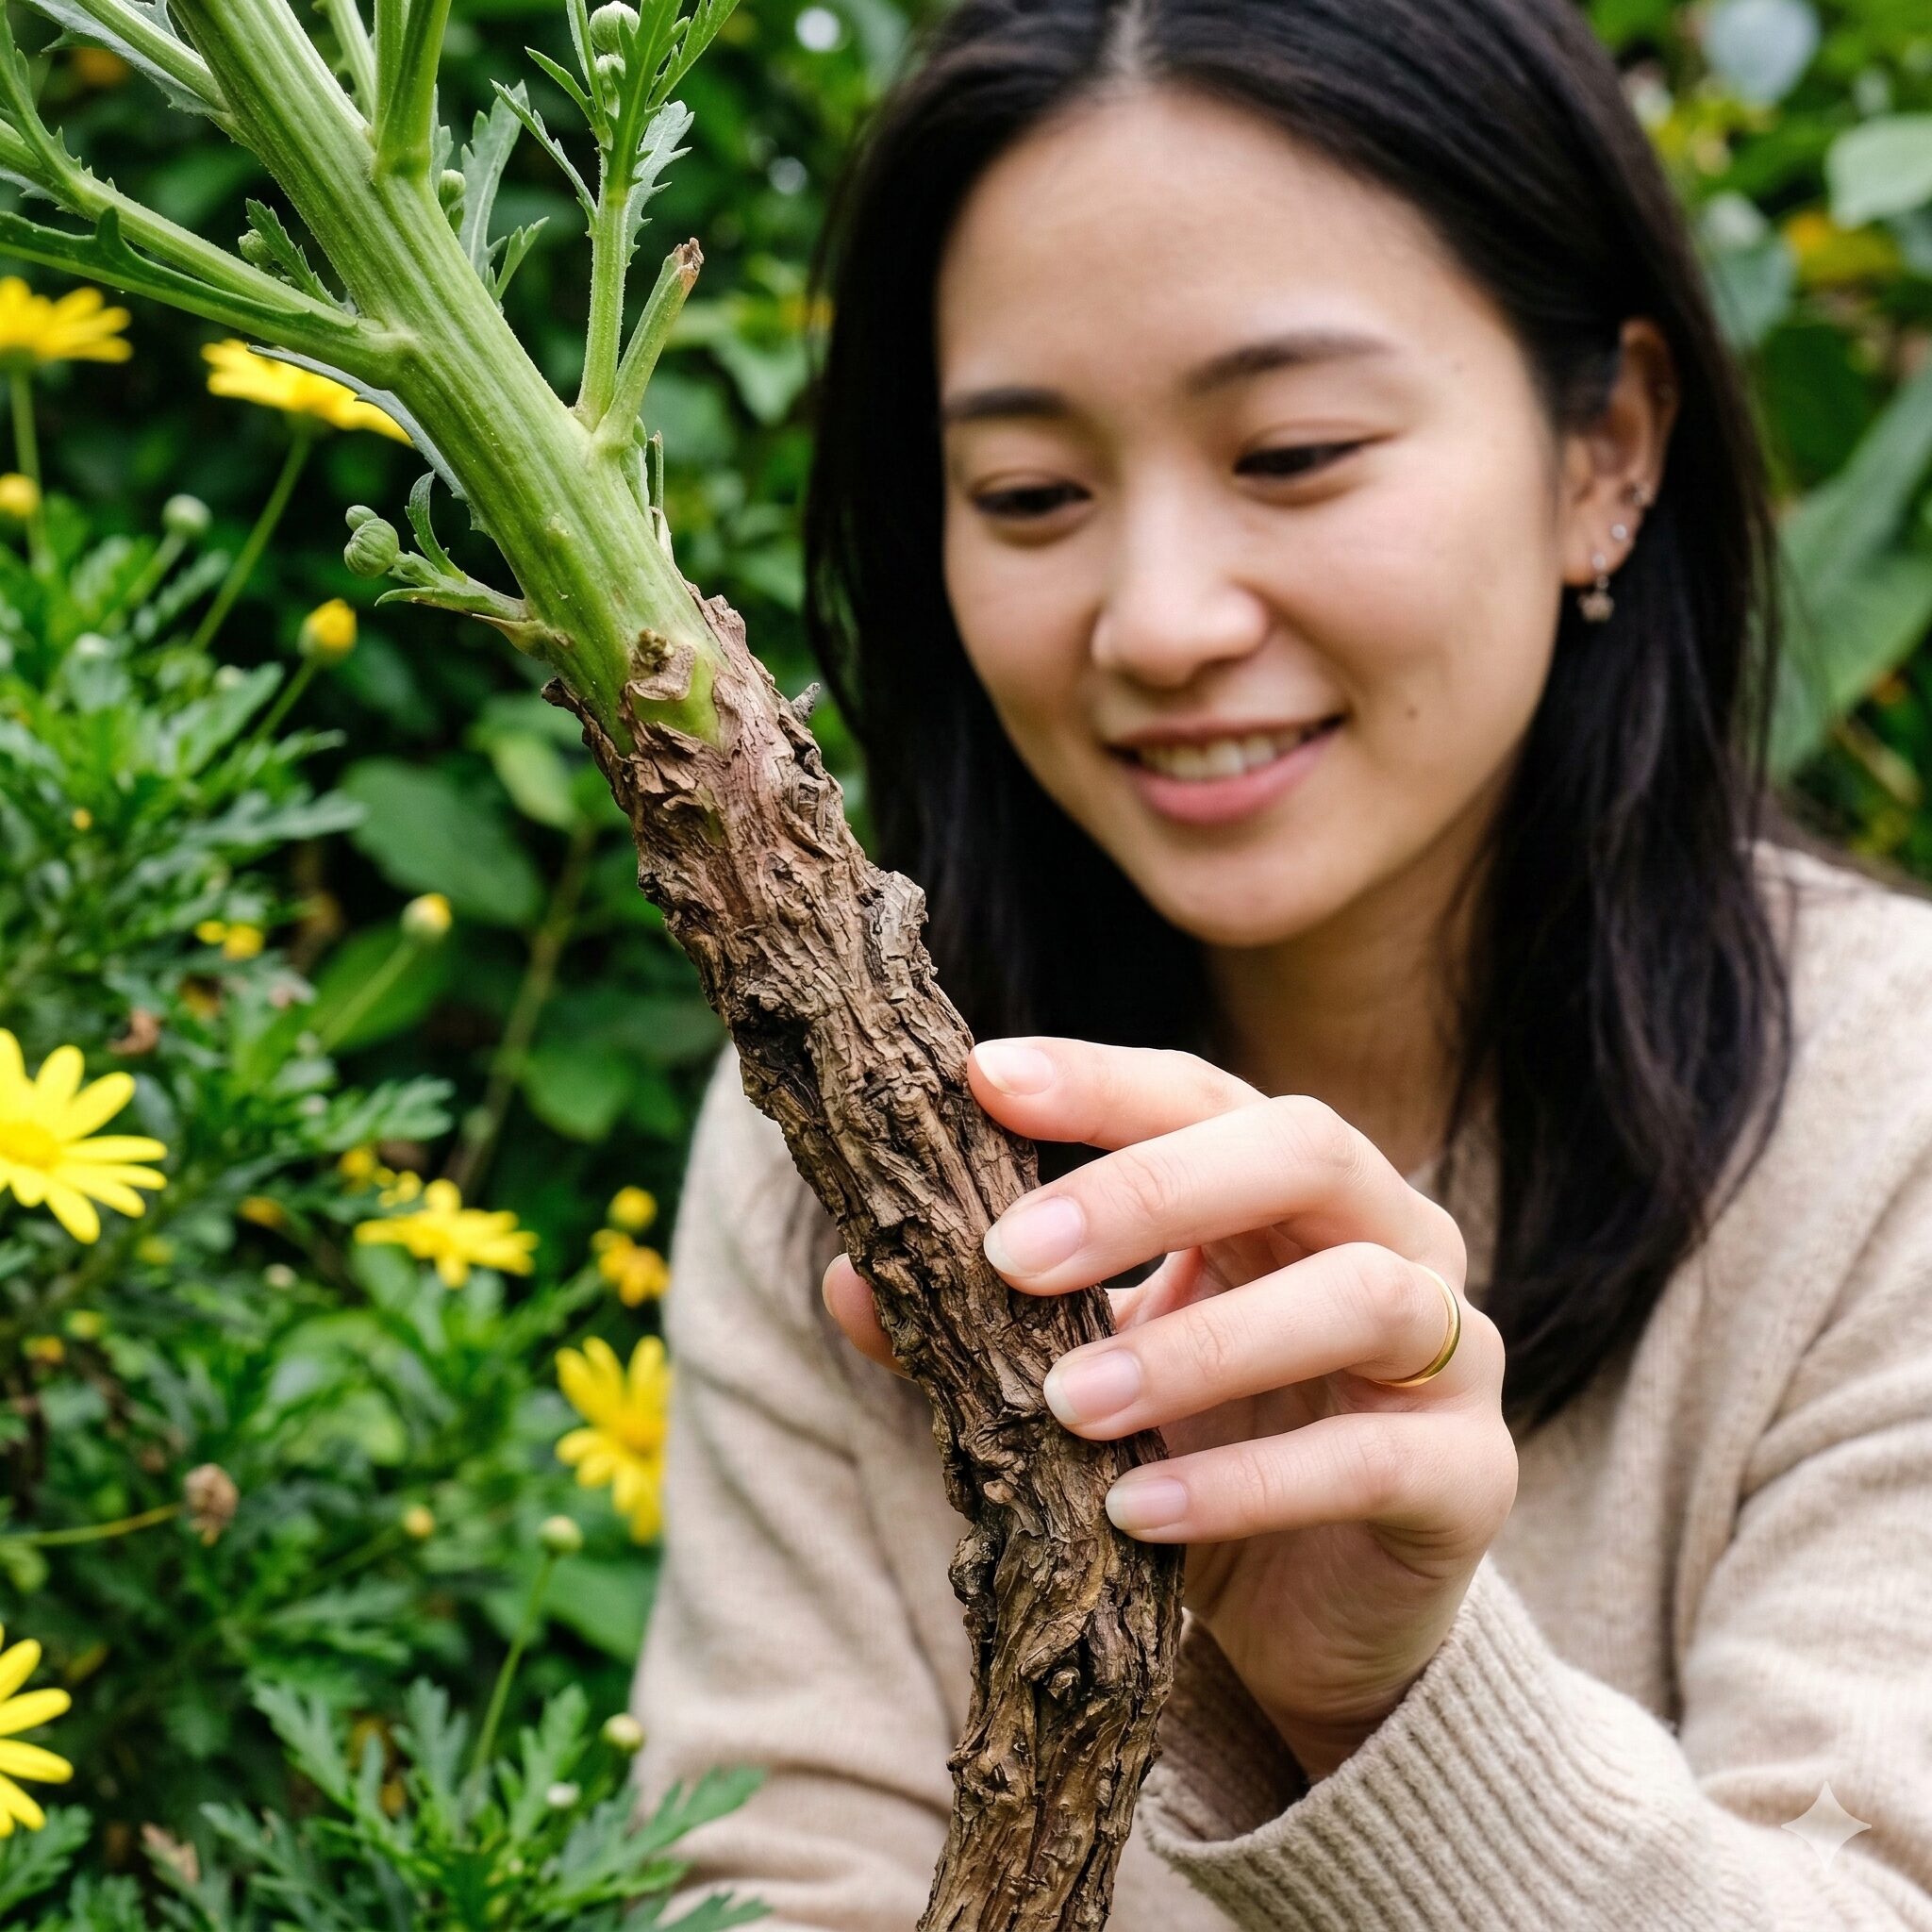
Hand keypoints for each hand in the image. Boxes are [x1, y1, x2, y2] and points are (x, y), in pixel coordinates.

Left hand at [822, 1036, 1517, 1779]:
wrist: (1310, 1613)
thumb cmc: (1192, 1447)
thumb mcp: (1082, 1373)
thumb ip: (978, 1325)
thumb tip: (845, 1281)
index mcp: (1288, 1188)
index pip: (1202, 1094)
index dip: (1099, 1081)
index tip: (979, 1079)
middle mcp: (1389, 1236)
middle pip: (1304, 1149)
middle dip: (1152, 1188)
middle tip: (1010, 1255)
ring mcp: (1449, 1352)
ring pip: (1357, 1297)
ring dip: (1200, 1345)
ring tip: (1067, 1405)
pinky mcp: (1471, 1476)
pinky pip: (1375, 1459)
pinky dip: (1249, 1484)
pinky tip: (1140, 1513)